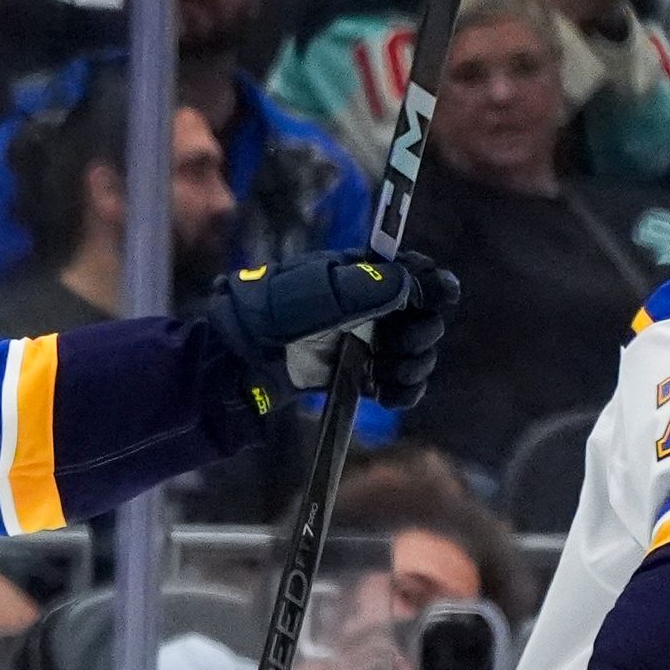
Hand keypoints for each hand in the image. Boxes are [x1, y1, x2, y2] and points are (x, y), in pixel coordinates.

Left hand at [199, 247, 461, 417]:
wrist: (236, 361)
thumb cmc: (270, 313)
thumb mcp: (315, 290)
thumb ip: (364, 286)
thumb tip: (409, 285)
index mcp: (366, 274)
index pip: (421, 274)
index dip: (433, 288)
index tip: (431, 302)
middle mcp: (374, 307)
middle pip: (428, 318)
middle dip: (420, 334)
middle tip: (393, 345)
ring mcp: (369, 342)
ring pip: (419, 354)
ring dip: (413, 365)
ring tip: (384, 372)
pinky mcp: (360, 375)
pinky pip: (401, 384)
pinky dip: (403, 391)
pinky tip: (387, 396)